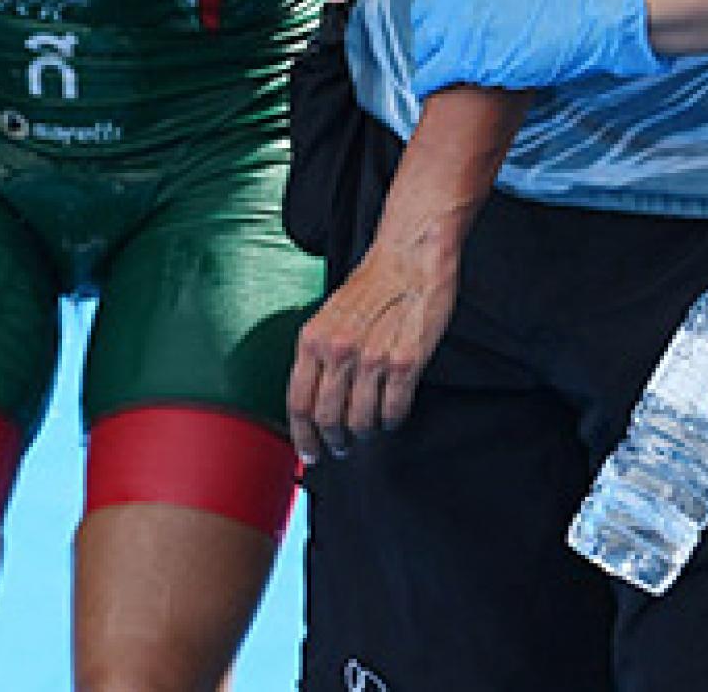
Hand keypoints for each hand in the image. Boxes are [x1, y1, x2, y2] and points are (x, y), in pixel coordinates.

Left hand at [287, 228, 462, 462]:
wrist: (410, 255)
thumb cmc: (373, 282)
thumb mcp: (330, 313)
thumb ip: (321, 352)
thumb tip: (316, 395)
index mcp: (313, 338)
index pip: (298, 402)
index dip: (302, 435)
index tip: (309, 452)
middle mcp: (338, 351)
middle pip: (327, 418)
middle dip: (334, 441)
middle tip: (341, 447)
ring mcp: (371, 358)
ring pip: (360, 421)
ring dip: (364, 434)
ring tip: (369, 431)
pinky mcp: (404, 362)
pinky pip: (393, 410)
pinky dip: (391, 421)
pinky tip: (392, 416)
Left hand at [411, 0, 665, 92]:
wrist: (586, 12)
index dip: (436, 0)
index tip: (442, 13)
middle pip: (423, 15)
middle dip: (434, 31)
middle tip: (447, 43)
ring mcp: (454, 22)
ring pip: (424, 46)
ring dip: (432, 58)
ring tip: (440, 67)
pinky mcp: (462, 57)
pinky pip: (430, 73)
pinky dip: (429, 83)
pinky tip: (432, 87)